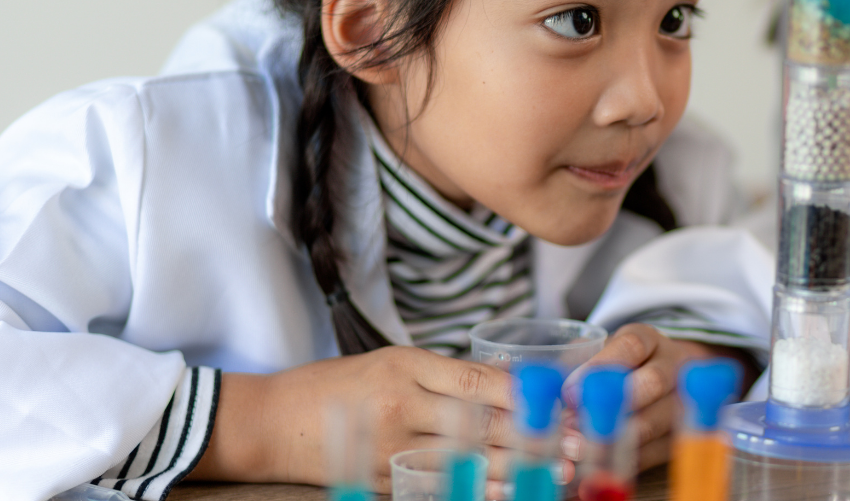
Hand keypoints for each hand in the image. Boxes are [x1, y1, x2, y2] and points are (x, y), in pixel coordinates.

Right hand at [189, 346, 576, 493]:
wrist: (271, 421)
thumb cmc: (335, 385)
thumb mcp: (390, 361)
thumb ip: (443, 374)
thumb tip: (504, 384)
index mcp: (408, 366)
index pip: (480, 381)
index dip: (527, 396)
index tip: (566, 404)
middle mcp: (404, 405)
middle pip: (482, 423)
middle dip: (535, 436)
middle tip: (579, 445)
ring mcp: (394, 447)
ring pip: (468, 460)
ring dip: (517, 468)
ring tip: (560, 474)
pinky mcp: (385, 479)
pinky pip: (441, 486)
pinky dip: (479, 490)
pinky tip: (510, 493)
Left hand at [567, 324, 744, 472]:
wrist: (662, 377)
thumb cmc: (616, 365)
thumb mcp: (597, 351)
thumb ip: (575, 365)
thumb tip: (548, 391)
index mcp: (649, 339)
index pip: (631, 346)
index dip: (601, 367)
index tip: (570, 391)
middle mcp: (673, 366)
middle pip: (653, 382)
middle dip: (612, 405)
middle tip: (572, 423)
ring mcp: (681, 402)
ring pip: (656, 421)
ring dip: (613, 438)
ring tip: (575, 448)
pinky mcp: (678, 435)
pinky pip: (654, 452)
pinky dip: (621, 461)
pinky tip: (594, 465)